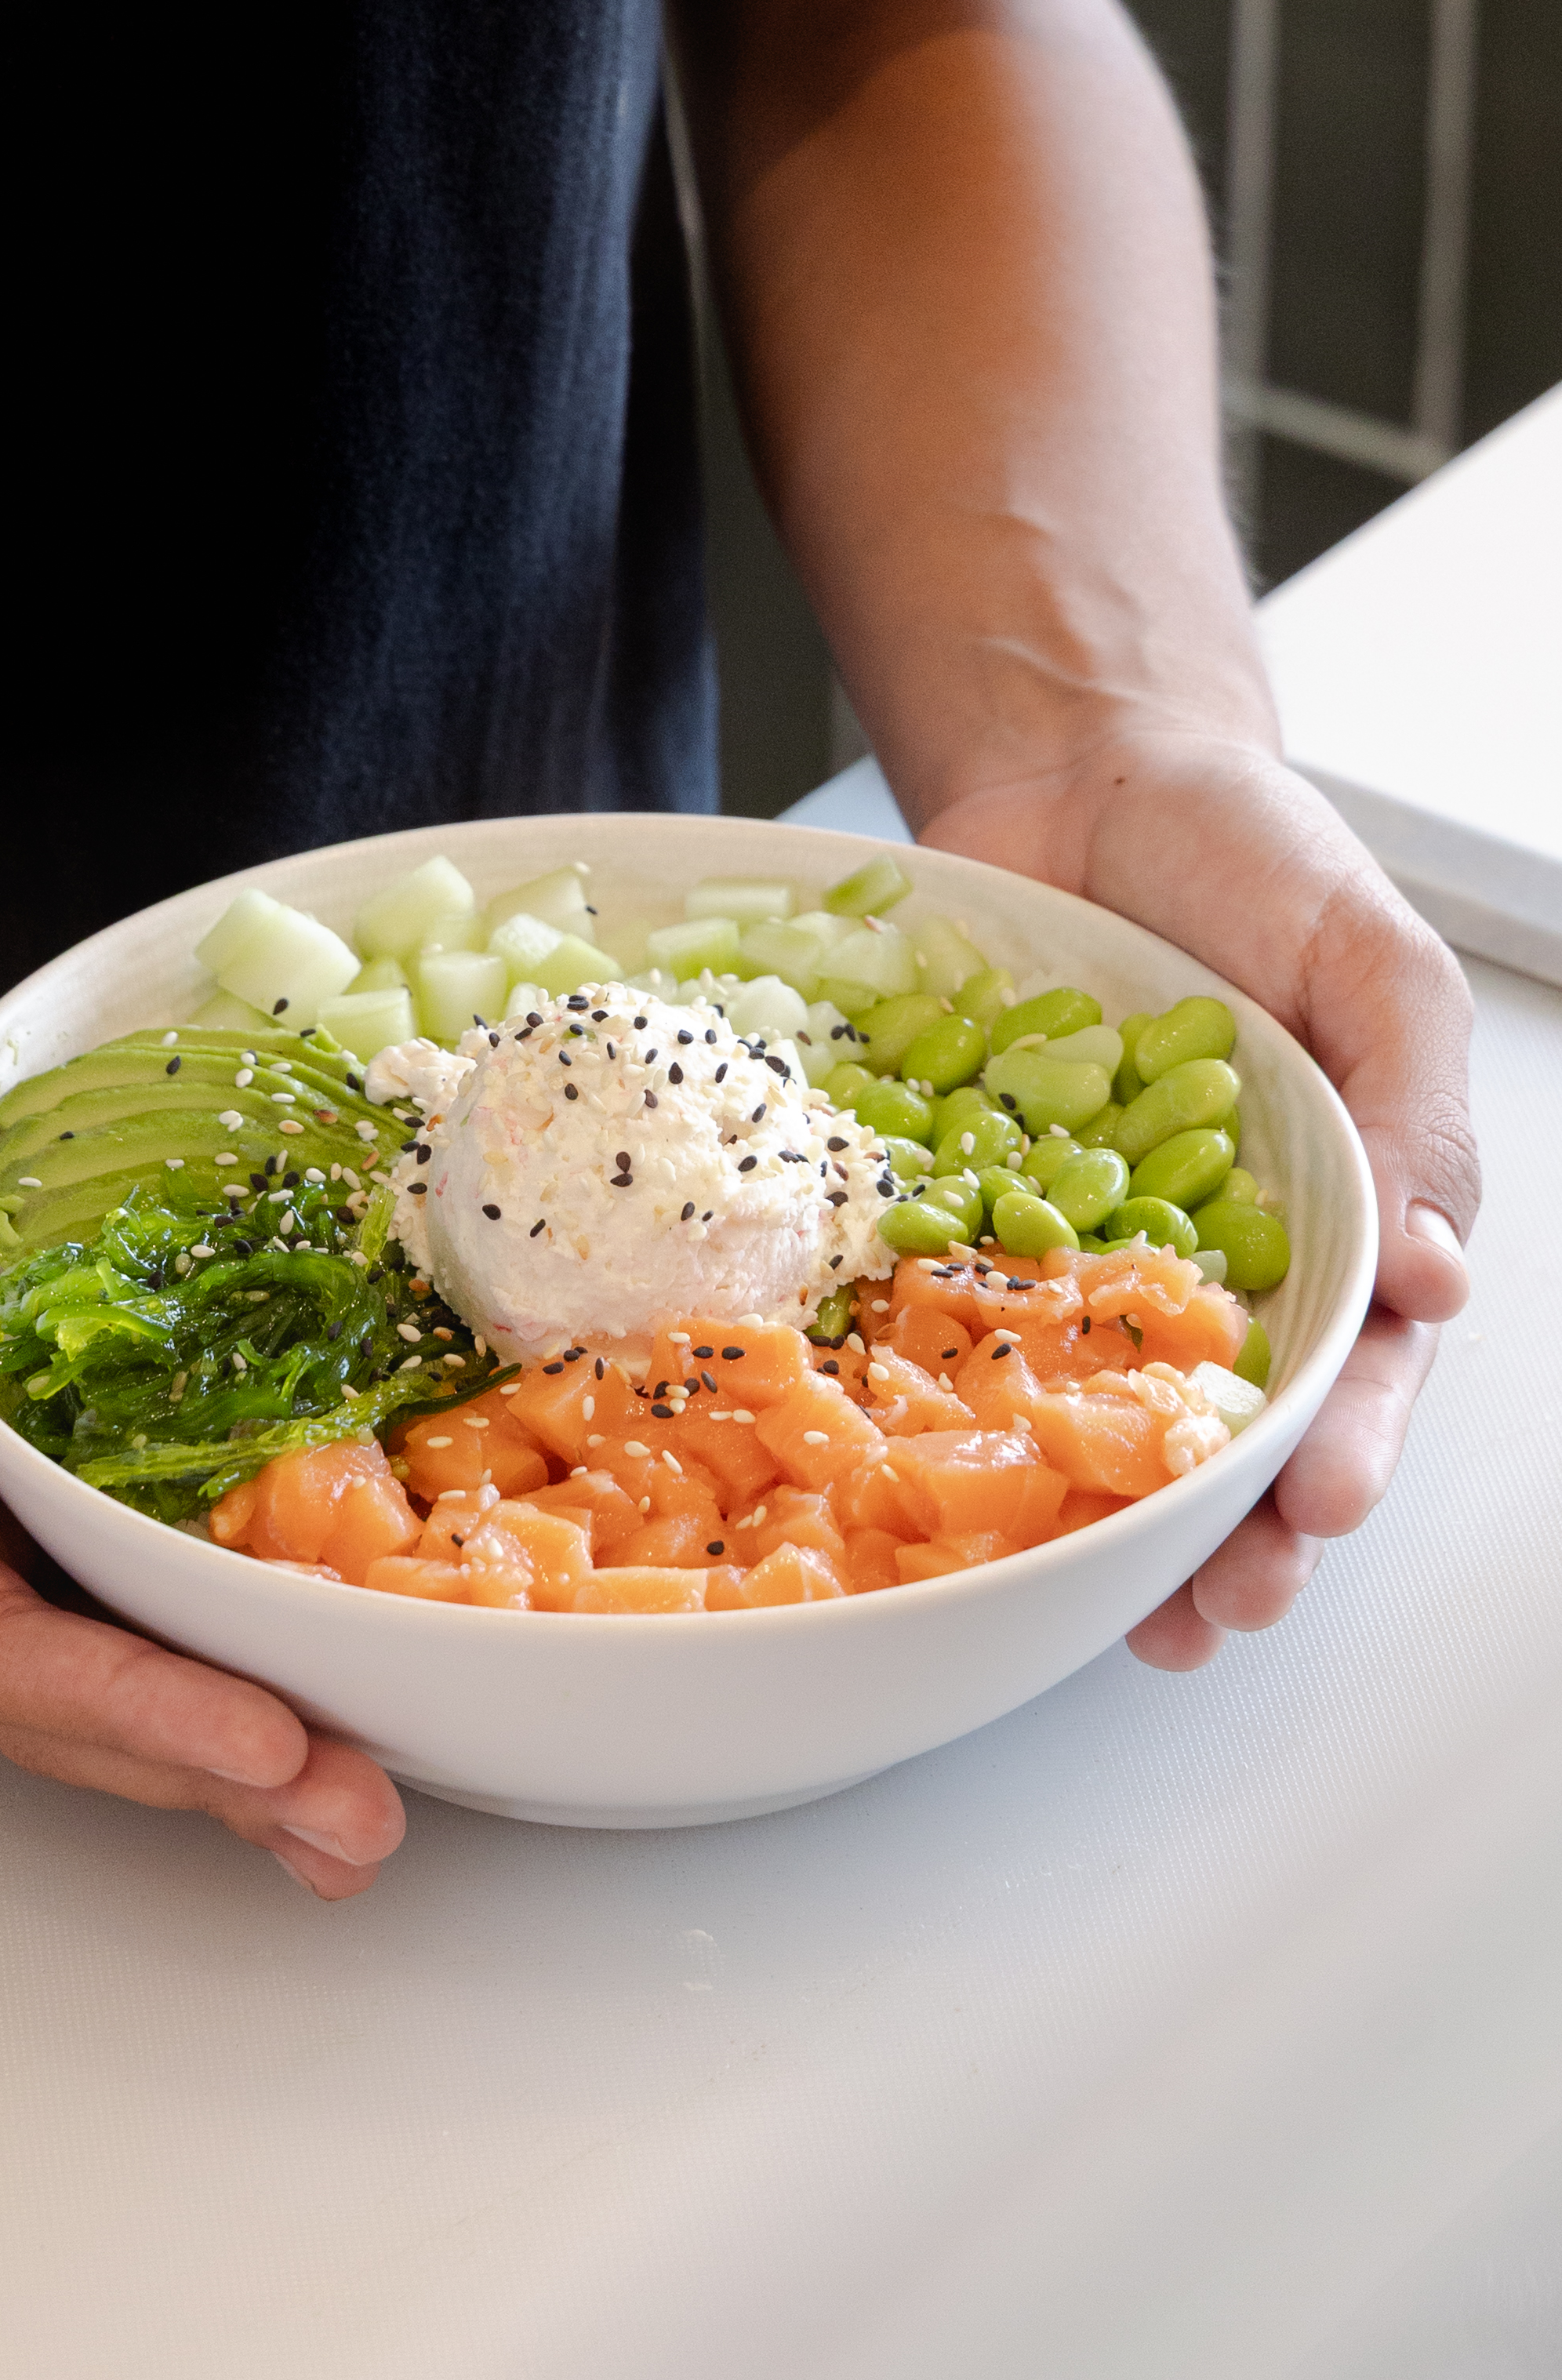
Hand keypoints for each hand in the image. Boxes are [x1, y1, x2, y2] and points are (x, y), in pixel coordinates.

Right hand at [0, 1000, 405, 1894]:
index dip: (134, 1708)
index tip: (266, 1742)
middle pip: (66, 1702)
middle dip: (212, 1770)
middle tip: (359, 1824)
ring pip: (113, 1660)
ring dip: (235, 1742)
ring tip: (359, 1810)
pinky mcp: (39, 1468)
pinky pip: (137, 1573)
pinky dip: (224, 1634)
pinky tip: (318, 1677)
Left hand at [921, 729, 1478, 1665]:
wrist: (1080, 767)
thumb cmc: (1254, 857)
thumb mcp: (1373, 961)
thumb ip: (1413, 1113)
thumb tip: (1437, 1279)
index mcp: (1342, 1216)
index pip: (1363, 1364)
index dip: (1349, 1446)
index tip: (1321, 1506)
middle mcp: (1220, 1254)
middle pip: (1238, 1427)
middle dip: (1236, 1537)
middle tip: (1215, 1611)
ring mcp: (1092, 1243)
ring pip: (1105, 1411)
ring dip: (1108, 1517)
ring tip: (1103, 1598)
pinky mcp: (977, 1210)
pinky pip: (966, 1318)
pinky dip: (957, 1397)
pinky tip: (942, 1470)